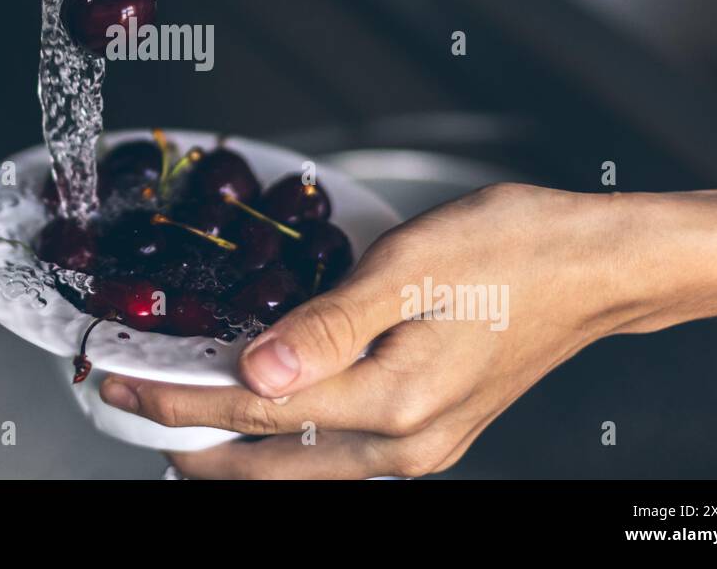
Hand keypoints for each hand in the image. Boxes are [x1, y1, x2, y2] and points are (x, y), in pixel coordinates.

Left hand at [98, 184, 704, 478]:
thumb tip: (251, 374)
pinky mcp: (433, 428)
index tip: (120, 386)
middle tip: (132, 410)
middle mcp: (406, 442)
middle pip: (269, 460)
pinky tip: (264, 414)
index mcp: (394, 402)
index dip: (177, 401)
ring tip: (182, 420)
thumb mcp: (410, 267)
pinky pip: (336, 452)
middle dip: (192, 440)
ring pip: (300, 465)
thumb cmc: (516, 251)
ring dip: (235, 446)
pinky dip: (284, 438)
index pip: (253, 413)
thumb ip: (325, 325)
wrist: (596, 267)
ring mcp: (423, 444)